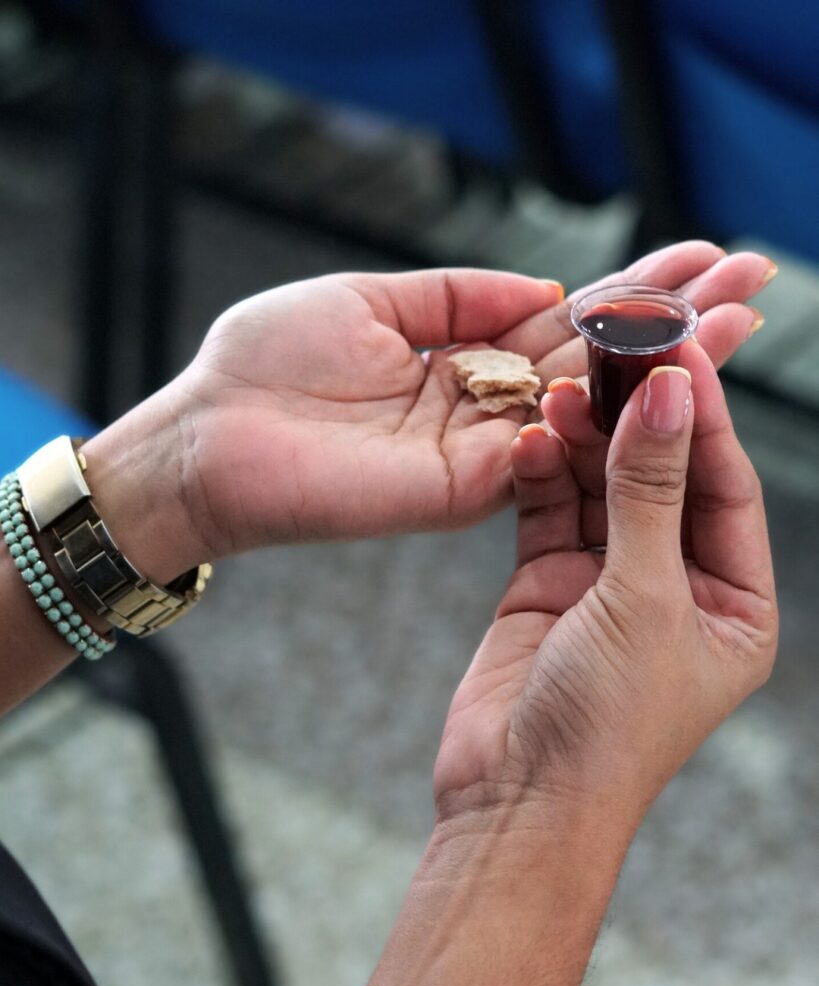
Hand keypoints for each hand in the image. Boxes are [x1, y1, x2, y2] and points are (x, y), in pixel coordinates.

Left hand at [81, 243, 773, 579]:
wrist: (208, 440)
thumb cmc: (266, 364)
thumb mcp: (367, 300)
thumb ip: (458, 295)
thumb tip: (546, 285)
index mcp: (460, 356)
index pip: (564, 319)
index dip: (633, 286)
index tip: (702, 252)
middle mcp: (483, 406)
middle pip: (594, 360)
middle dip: (673, 318)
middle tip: (753, 280)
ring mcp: (481, 451)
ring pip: (589, 404)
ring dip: (663, 362)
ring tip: (738, 316)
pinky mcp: (466, 489)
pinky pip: (551, 446)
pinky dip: (609, 409)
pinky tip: (669, 370)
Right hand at [433, 340, 777, 827]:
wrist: (515, 801)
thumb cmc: (605, 729)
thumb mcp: (642, 601)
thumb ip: (649, 493)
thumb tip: (671, 396)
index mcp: (732, 604)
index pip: (724, 486)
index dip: (702, 416)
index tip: (679, 348)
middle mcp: (674, 587)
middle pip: (661, 477)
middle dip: (638, 416)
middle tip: (615, 348)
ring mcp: (606, 583)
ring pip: (599, 487)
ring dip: (580, 438)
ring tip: (560, 389)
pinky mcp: (546, 584)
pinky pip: (547, 512)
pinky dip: (537, 475)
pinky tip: (527, 439)